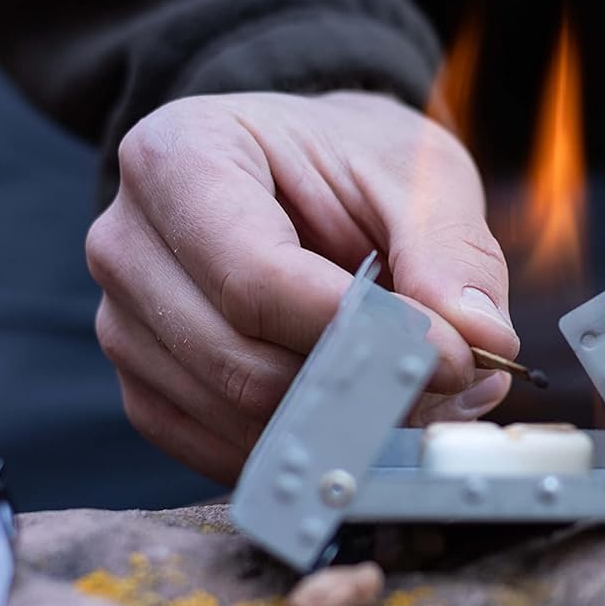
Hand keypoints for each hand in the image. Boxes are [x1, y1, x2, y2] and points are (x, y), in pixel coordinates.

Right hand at [85, 91, 519, 481]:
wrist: (296, 171)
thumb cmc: (347, 160)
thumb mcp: (415, 172)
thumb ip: (451, 251)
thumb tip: (481, 342)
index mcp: (177, 156)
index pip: (256, 276)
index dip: (358, 331)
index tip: (450, 357)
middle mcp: (126, 241)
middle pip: (239, 359)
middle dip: (358, 388)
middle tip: (449, 384)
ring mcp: (123, 321)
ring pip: (234, 416)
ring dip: (340, 425)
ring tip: (417, 389)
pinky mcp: (144, 385)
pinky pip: (218, 449)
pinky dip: (302, 447)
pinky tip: (361, 412)